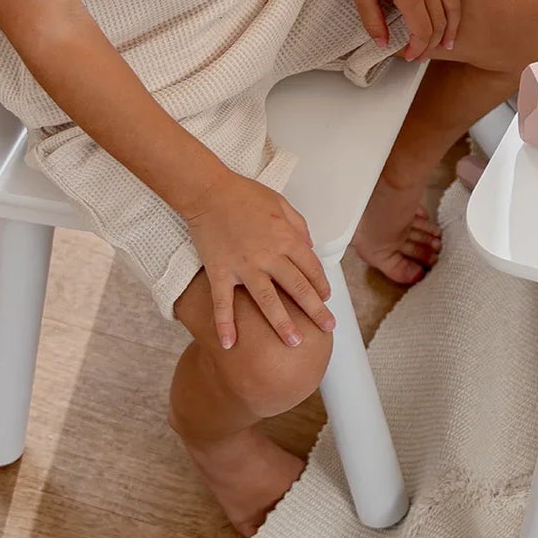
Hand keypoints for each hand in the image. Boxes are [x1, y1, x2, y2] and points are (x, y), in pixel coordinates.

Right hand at [183, 168, 333, 348]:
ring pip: (267, 301)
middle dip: (315, 311)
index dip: (321, 286)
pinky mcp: (219, 272)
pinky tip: (230, 344)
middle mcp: (270, 256)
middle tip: (327, 329)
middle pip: (298, 288)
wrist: (210, 193)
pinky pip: (223, 303)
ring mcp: (244, 267)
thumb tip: (310, 247)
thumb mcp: (283, 204)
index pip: (311, 268)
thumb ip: (299, 227)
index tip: (326, 300)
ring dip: (282, 323)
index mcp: (288, 238)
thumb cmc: (247, 195)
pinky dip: (225, 325)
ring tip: (293, 343)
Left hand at [344, 0, 497, 60]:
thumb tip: (383, 42)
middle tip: (423, 52)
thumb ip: (372, 22)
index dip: (419, 47)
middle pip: (439, 21)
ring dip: (453, 25)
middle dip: (432, 42)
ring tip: (450, 40)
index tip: (411, 55)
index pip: (422, 30)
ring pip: (452, 4)